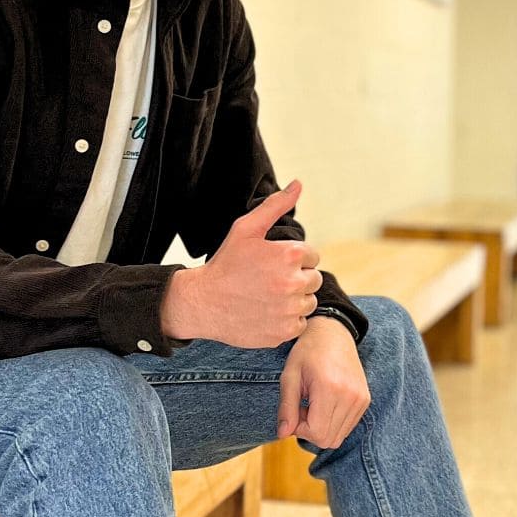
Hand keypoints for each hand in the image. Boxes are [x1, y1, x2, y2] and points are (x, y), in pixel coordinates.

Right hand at [161, 180, 322, 347]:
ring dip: (294, 299)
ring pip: (308, 302)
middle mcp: (294, 283)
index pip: (312, 256)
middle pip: (313, 279)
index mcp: (290, 255)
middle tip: (268, 280)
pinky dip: (287, 320)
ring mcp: (290, 310)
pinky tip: (266, 312)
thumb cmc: (225, 263)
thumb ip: (275, 206)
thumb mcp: (246, 228)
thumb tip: (299, 184)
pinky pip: (300, 323)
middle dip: (296, 278)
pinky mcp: (284, 332)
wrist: (203, 302)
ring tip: (267, 296)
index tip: (272, 263)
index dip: (292, 258)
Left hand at [276, 316, 370, 449]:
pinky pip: (347, 427)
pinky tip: (325, 403)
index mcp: (330, 388)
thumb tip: (282, 434)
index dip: (300, 429)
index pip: (316, 433)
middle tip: (303, 408)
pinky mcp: (365, 400)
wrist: (333, 332)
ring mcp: (361, 399)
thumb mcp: (289, 376)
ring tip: (314, 404)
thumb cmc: (307, 351)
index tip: (294, 411)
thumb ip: (286, 407)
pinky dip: (333, 423)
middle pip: (328, 439)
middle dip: (310, 430)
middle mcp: (350, 396)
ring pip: (338, 437)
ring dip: (322, 427)